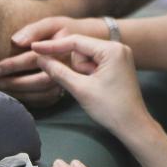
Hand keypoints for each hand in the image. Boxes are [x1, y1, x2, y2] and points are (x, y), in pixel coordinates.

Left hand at [0, 17, 107, 103]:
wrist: (92, 40)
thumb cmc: (67, 29)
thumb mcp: (52, 22)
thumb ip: (33, 30)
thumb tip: (14, 41)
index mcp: (61, 50)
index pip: (33, 59)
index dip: (12, 65)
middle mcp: (68, 68)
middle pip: (39, 81)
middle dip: (16, 83)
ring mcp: (70, 80)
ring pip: (45, 94)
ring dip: (23, 94)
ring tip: (6, 90)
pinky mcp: (69, 89)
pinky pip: (50, 100)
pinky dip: (34, 100)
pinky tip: (21, 96)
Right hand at [33, 34, 149, 135]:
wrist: (133, 125)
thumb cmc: (110, 108)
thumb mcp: (80, 89)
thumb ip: (58, 71)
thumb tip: (40, 59)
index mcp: (112, 49)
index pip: (76, 41)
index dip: (53, 46)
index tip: (33, 47)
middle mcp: (118, 47)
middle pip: (81, 49)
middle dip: (76, 67)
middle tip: (85, 85)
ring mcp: (119, 55)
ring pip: (87, 58)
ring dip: (83, 73)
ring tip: (93, 88)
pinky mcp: (118, 65)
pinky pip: (95, 63)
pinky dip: (88, 74)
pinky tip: (94, 87)